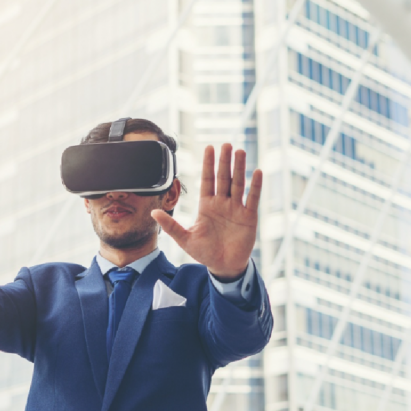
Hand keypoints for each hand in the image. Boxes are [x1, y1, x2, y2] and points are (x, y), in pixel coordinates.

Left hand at [151, 144, 261, 280]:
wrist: (223, 266)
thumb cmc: (204, 252)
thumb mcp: (185, 239)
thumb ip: (171, 225)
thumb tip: (153, 212)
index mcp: (207, 205)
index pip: (207, 180)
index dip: (208, 164)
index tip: (209, 148)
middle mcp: (222, 203)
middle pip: (223, 178)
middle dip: (224, 161)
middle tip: (226, 144)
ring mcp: (236, 208)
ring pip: (238, 184)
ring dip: (239, 168)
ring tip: (240, 152)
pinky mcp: (248, 217)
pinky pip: (252, 199)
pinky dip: (255, 186)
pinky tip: (257, 173)